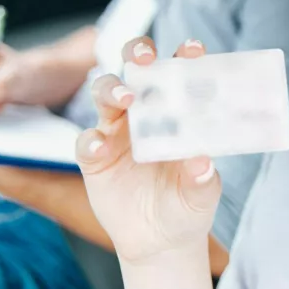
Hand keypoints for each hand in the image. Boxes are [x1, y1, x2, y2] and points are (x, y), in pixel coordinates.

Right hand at [76, 37, 220, 264]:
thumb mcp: (202, 193)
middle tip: (145, 58)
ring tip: (126, 99)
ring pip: (105, 93)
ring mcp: (117, 131)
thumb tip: (202, 162)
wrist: (160, 239)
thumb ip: (202, 178)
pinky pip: (86, 141)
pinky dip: (90, 140)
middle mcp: (145, 111)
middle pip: (135, 69)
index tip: (193, 49)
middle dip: (138, 54)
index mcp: (177, 110)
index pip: (179, 74)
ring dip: (113, 90)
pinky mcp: (94, 157)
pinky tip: (100, 146)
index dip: (184, 56)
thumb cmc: (187, 203)